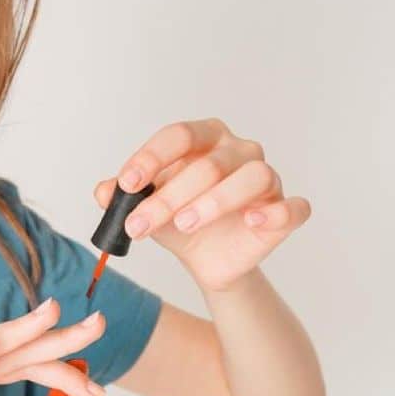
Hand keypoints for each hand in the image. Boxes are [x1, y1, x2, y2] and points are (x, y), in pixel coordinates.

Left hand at [94, 118, 311, 291]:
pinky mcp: (286, 210)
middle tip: (139, 224)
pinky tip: (251, 221)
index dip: (151, 158)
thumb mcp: (146, 208)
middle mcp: (240, 150)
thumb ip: (123, 197)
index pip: (180, 135)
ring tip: (184, 225)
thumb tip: (102, 191)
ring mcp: (267, 178)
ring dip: (214, 201)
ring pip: (251, 177)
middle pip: (209, 164)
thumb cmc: (180, 221)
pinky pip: (292, 206)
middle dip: (168, 197)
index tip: (125, 185)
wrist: (208, 260)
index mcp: (206, 138)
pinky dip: (275, 212)